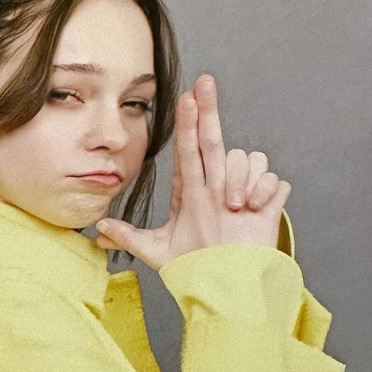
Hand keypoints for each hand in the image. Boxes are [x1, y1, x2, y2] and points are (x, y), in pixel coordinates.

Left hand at [95, 75, 290, 269]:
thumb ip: (129, 238)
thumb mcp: (156, 252)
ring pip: (243, 158)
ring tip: (233, 207)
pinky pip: (273, 180)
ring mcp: (241, 193)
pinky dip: (264, 192)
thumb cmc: (193, 270)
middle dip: (209, 110)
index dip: (187, 125)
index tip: (183, 99)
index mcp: (190, 192)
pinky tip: (254, 211)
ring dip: (239, 178)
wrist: (226, 290)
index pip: (187, 151)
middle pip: (213, 139)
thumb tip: (98, 230)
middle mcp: (214, 186)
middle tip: (204, 81)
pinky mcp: (267, 205)